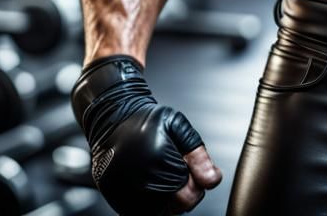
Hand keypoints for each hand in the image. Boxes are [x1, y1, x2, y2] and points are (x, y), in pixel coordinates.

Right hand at [72, 55, 221, 214]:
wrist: (113, 119)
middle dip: (184, 189)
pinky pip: (141, 212)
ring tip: (161, 173)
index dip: (196, 179)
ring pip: (161, 212)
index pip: (191, 192)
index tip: (187, 163)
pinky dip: (150, 202)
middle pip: (178, 206)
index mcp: (159, 162)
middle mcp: (140, 182)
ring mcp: (126, 194)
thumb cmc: (147, 120)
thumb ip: (199, 154)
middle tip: (175, 167)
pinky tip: (148, 182)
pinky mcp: (115, 200)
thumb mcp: (178, 126)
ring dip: (167, 197)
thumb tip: (212, 180)